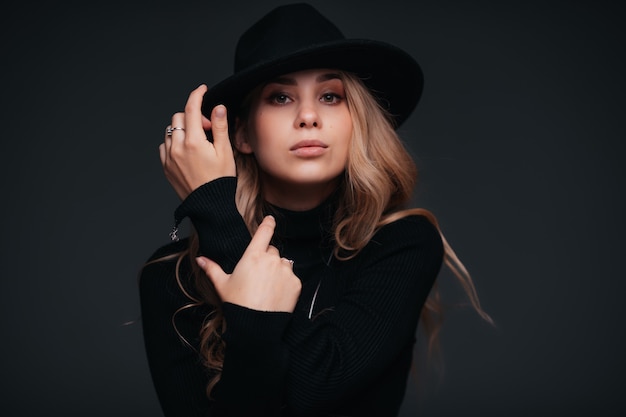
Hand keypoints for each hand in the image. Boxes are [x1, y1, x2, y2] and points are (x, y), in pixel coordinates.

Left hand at [159, 84, 236, 199]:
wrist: (209, 205)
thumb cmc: (220, 180)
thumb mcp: (225, 152)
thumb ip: (220, 127)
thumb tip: (217, 107)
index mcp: (194, 143)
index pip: (191, 109)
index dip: (197, 95)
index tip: (202, 90)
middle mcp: (177, 148)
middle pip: (179, 118)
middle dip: (193, 117)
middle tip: (208, 129)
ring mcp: (169, 158)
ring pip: (171, 131)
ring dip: (183, 130)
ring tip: (198, 142)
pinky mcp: (165, 166)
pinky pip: (165, 145)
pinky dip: (175, 142)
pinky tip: (188, 151)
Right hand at [196, 216, 301, 311]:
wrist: (256, 326)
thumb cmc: (238, 304)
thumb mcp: (222, 284)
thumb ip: (212, 268)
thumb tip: (200, 259)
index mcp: (253, 256)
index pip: (264, 232)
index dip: (268, 223)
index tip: (271, 219)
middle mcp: (271, 260)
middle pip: (272, 251)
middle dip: (267, 258)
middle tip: (259, 275)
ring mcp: (285, 271)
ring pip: (284, 263)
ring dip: (278, 269)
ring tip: (268, 286)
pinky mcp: (295, 283)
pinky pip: (292, 277)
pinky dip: (286, 283)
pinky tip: (276, 294)